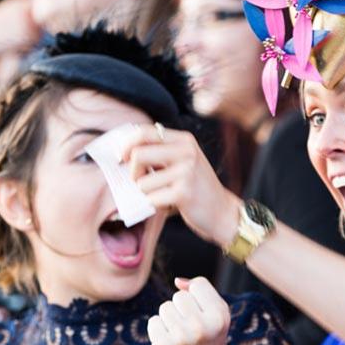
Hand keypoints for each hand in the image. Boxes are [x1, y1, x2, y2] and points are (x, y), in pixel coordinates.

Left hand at [123, 125, 241, 246]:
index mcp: (184, 140)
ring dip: (147, 193)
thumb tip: (124, 151)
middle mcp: (186, 152)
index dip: (127, 144)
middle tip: (141, 181)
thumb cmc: (197, 188)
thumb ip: (160, 152)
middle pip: (138, 154)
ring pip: (142, 182)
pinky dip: (155, 205)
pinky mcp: (183, 193)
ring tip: (163, 194)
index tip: (121, 157)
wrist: (222, 212)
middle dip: (132, 172)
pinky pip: (151, 198)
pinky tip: (170, 204)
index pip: (145, 132)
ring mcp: (186, 172)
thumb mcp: (184, 161)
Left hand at [149, 277, 233, 344]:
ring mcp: (182, 337)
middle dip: (182, 310)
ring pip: (165, 308)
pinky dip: (158, 331)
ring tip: (181, 338)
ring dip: (169, 320)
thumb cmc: (208, 342)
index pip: (198, 285)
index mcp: (220, 316)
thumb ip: (202, 292)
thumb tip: (177, 281)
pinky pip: (153, 322)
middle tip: (191, 331)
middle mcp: (202, 326)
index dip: (197, 299)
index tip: (203, 318)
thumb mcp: (216, 316)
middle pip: (179, 296)